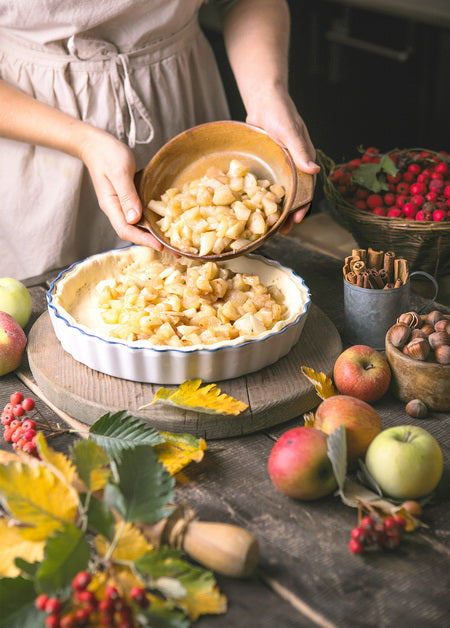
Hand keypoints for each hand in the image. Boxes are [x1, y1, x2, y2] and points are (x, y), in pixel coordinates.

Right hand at [79, 128, 163, 249]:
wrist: (96, 145)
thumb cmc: (107, 155)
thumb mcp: (119, 172)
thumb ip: (127, 195)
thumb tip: (135, 219)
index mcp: (111, 206)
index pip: (126, 230)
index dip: (143, 239)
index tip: (160, 245)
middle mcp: (117, 209)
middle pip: (134, 232)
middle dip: (153, 242)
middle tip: (175, 250)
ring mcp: (122, 205)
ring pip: (139, 225)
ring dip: (155, 233)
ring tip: (174, 240)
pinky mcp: (129, 199)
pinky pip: (141, 214)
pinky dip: (153, 220)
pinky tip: (166, 222)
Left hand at [245, 87, 319, 232]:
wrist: (263, 100)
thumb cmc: (280, 112)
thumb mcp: (290, 131)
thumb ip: (300, 150)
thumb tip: (314, 170)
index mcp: (304, 160)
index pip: (307, 188)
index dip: (303, 205)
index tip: (297, 219)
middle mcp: (294, 167)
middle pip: (293, 195)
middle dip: (289, 214)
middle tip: (282, 232)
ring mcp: (280, 167)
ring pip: (280, 193)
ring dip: (276, 210)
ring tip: (270, 227)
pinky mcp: (267, 166)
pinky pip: (266, 185)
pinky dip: (263, 198)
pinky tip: (254, 209)